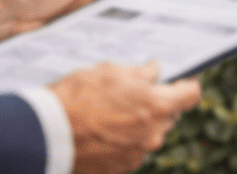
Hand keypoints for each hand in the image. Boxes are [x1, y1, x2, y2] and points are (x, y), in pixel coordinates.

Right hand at [51, 61, 201, 173]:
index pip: (191, 94)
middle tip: (134, 94)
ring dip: (139, 124)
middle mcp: (153, 134)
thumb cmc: (78, 98)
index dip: (186, 85)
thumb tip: (154, 72)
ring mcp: (136, 155)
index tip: (179, 80)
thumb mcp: (110, 72)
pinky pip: (130, 151)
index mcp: (157, 106)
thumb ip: (139, 73)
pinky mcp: (119, 169)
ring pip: (149, 135)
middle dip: (158, 104)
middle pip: (169, 116)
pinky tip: (101, 132)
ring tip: (110, 113)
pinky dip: (122, 142)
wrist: (45, 135)